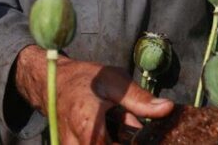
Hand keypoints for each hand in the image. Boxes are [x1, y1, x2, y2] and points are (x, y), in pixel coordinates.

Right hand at [15, 45, 173, 143]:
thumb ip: (139, 100)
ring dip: (113, 139)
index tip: (141, 136)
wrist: (51, 80)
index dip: (132, 142)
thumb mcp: (114, 81)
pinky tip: (107, 129)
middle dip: (123, 138)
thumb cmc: (82, 78)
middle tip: (127, 122)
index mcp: (88, 126)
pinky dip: (104, 139)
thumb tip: (167, 109)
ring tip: (115, 124)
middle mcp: (75, 143)